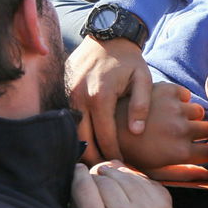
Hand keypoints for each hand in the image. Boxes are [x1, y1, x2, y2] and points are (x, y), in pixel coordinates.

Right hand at [67, 36, 151, 163]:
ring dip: (84, 148)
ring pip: (72, 132)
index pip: (105, 135)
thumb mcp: (143, 79)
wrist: (106, 35)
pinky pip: (68, 119)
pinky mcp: (64, 92)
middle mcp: (79, 97)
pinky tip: (89, 143)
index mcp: (100, 96)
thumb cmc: (129, 60)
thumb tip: (136, 132)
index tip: (124, 167)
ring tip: (98, 162)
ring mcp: (68, 95)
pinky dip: (77, 133)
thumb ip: (141, 106)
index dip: (114, 154)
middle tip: (108, 172)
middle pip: (84, 139)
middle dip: (95, 158)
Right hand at [71, 162, 177, 207]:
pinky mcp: (163, 202)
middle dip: (97, 176)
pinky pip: (142, 179)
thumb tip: (80, 177)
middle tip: (95, 179)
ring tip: (110, 178)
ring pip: (124, 175)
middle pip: (104, 180)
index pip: (84, 187)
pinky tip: (127, 185)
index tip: (78, 170)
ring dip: (115, 174)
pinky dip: (133, 179)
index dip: (78, 174)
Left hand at [116, 82, 207, 171]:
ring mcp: (175, 108)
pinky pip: (187, 95)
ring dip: (191, 116)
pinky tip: (169, 106)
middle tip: (187, 135)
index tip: (202, 150)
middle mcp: (182, 129)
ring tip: (176, 120)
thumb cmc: (131, 153)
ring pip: (199, 111)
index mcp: (181, 151)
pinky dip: (181, 100)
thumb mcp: (156, 171)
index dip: (207, 151)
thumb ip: (184, 174)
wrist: (108, 126)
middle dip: (201, 134)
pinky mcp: (168, 91)